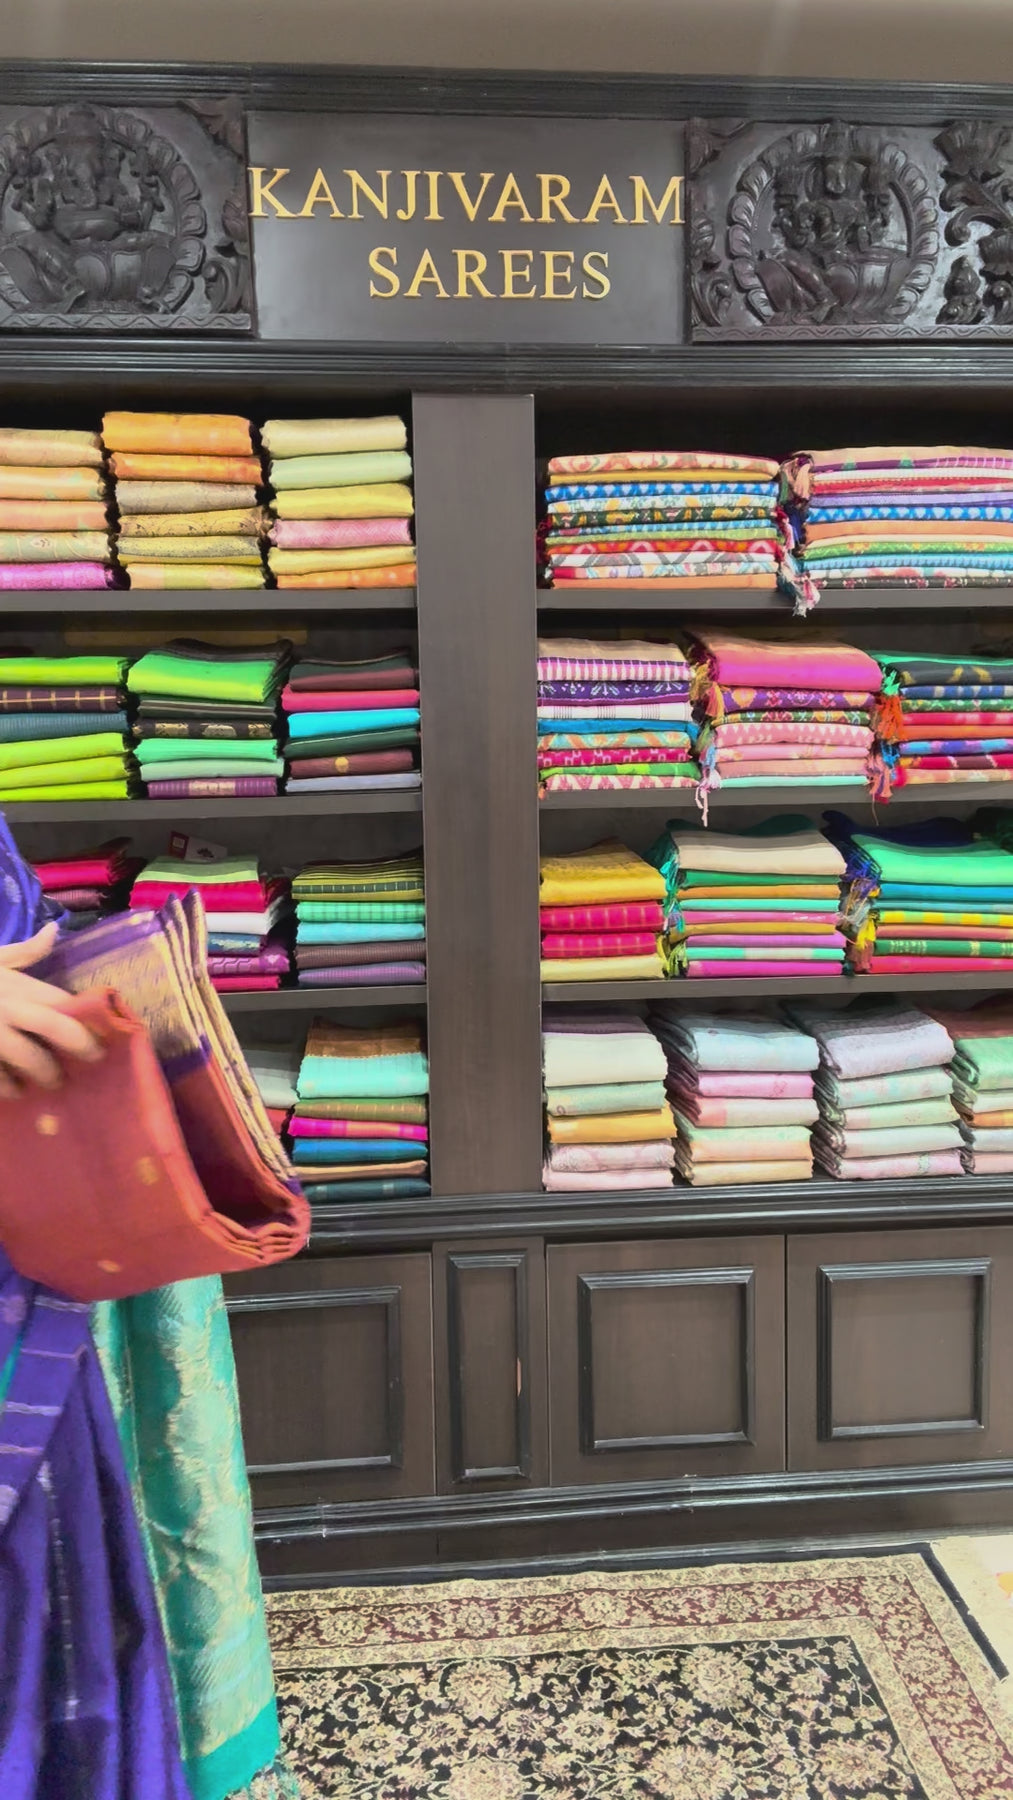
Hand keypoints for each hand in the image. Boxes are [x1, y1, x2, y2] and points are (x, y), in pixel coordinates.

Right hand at [0, 925, 103, 1098]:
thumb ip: (24, 951)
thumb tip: (54, 930)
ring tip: (50, 1083)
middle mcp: (5, 1007)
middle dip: (78, 1044)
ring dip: (43, 1073)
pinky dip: (7, 1087)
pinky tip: (15, 1092)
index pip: (60, 999)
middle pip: (53, 1026)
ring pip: (26, 1058)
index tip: (104, 1030)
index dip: (86, 1016)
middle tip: (92, 1059)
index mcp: (14, 983)